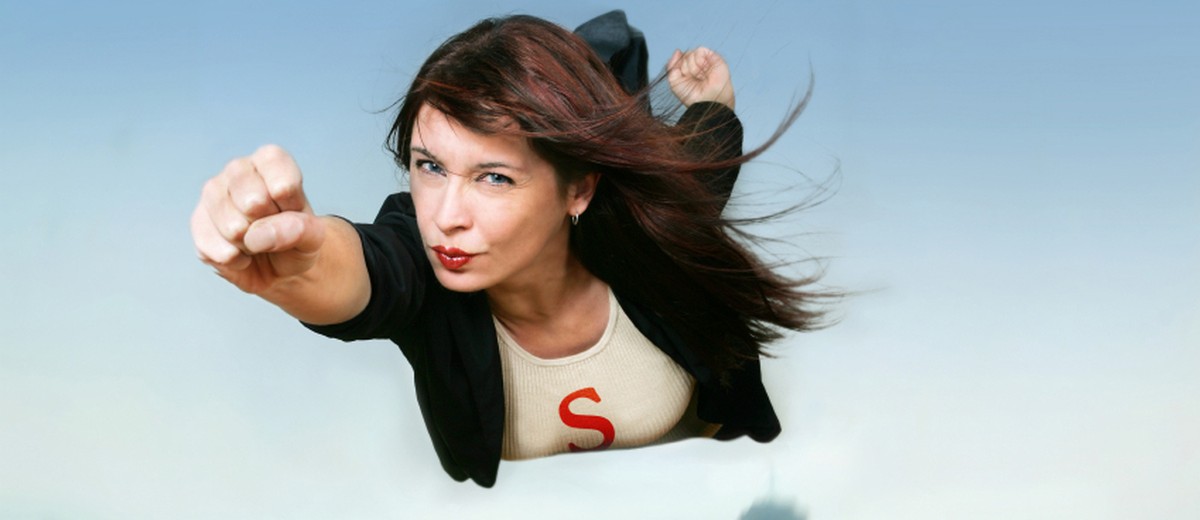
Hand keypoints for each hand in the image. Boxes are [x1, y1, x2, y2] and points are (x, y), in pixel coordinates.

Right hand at [191, 145, 325, 294]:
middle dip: (270, 227)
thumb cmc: (296, 240)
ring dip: (252, 246)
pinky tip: (242, 254)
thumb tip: (260, 234)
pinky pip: (218, 250)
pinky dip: (236, 261)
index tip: (293, 211)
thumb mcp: (314, 237)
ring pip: (234, 228)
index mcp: (270, 160)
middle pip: (254, 202)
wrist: (278, 263)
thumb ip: (300, 230)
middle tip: (273, 228)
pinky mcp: (198, 222)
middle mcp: (237, 169)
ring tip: (258, 241)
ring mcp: (213, 193)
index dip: (290, 206)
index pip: (281, 180)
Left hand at [666, 47, 734, 108]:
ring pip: (691, 53)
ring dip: (692, 66)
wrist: (708, 101)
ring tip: (700, 76)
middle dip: (685, 68)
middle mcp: (697, 66)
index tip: (682, 76)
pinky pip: (700, 50)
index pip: (678, 60)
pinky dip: (699, 59)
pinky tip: (703, 69)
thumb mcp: (674, 83)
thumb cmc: (692, 97)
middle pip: (684, 56)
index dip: (677, 66)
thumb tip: (678, 51)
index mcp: (687, 72)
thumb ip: (672, 66)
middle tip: (693, 79)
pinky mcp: (714, 58)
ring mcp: (705, 61)